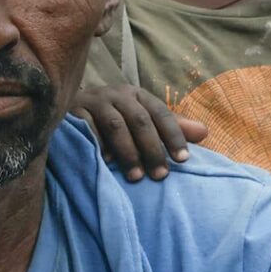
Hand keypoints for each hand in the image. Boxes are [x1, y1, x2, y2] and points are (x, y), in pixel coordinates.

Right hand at [73, 85, 206, 181]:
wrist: (66, 107)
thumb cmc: (110, 118)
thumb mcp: (140, 119)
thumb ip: (170, 127)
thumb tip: (204, 133)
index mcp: (137, 95)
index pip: (161, 113)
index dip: (173, 136)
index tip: (183, 161)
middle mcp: (117, 94)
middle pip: (140, 120)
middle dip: (152, 149)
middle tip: (159, 176)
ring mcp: (94, 100)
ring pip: (116, 125)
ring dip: (128, 152)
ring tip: (136, 177)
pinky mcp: (72, 111)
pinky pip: (87, 128)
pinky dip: (98, 144)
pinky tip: (105, 163)